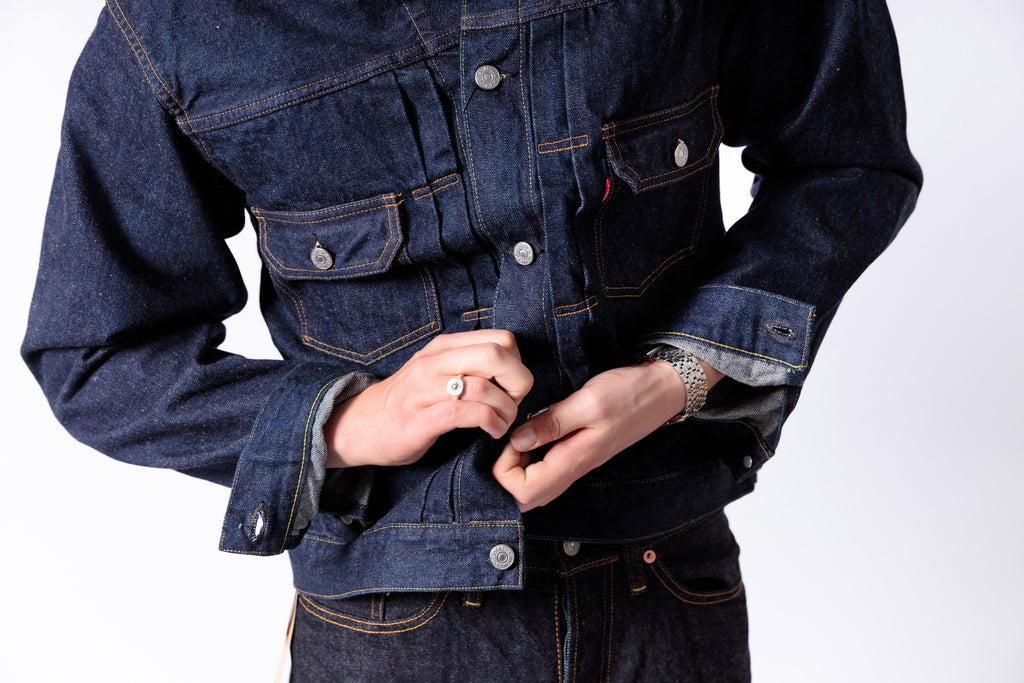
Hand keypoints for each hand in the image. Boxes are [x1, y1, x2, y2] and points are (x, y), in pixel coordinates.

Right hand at [324, 330, 532, 467]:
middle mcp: (435, 362)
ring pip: (484, 387)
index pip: (501, 338)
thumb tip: (513, 369)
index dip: (518, 363)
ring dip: (506, 409)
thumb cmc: (409, 401)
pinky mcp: (421, 419)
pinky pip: (466, 413)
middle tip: (515, 402)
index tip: (513, 386)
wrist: (362, 425)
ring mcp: (425, 390)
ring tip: (503, 422)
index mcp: (443, 347)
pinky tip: (492, 431)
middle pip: (496, 354)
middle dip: (518, 381)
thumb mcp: (437, 371)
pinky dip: (490, 423)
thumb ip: (468, 364)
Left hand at [492, 357, 723, 510]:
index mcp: (574, 461)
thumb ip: (552, 422)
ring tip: (516, 430)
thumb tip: (516, 439)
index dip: (504, 470)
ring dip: (515, 465)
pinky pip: (543, 469)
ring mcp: (574, 463)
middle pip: (524, 496)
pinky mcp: (575, 453)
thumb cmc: (628, 393)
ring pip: (532, 485)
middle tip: (507, 435)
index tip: (510, 436)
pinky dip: (527, 456)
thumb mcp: (589, 401)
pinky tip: (528, 430)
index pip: (523, 492)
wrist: (660, 390)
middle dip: (504, 473)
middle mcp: (572, 470)